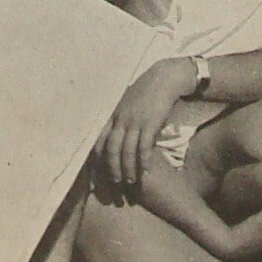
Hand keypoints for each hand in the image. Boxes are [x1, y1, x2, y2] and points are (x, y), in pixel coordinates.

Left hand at [99, 59, 193, 189]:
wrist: (164, 78)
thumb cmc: (146, 91)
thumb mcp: (126, 102)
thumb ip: (119, 117)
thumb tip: (115, 134)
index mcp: (113, 115)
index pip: (99, 141)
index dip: (97, 159)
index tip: (98, 172)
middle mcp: (121, 119)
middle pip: (111, 150)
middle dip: (111, 169)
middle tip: (115, 183)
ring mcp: (135, 122)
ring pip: (126, 151)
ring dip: (127, 169)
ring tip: (130, 181)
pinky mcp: (150, 124)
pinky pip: (144, 147)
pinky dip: (144, 161)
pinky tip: (145, 171)